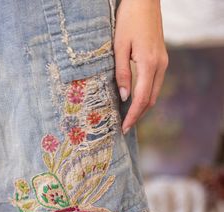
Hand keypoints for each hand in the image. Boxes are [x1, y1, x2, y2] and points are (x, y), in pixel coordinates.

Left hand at [114, 0, 167, 133]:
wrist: (145, 1)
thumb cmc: (129, 20)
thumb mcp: (119, 46)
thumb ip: (122, 73)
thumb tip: (125, 97)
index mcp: (148, 63)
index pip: (141, 98)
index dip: (133, 115)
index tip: (124, 127)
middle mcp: (160, 65)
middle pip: (150, 99)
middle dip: (138, 115)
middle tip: (125, 125)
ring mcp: (163, 62)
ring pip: (154, 93)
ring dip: (142, 106)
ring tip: (129, 115)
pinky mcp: (162, 59)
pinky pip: (155, 83)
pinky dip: (146, 95)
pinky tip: (136, 98)